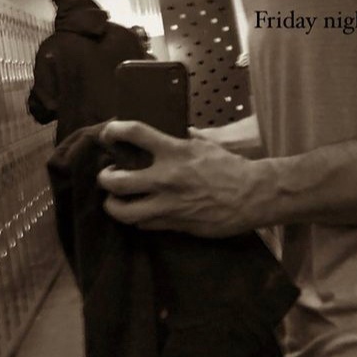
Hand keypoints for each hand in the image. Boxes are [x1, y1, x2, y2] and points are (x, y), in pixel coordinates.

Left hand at [97, 121, 261, 237]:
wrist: (252, 196)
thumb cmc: (231, 167)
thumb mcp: (207, 145)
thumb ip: (184, 139)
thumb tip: (172, 132)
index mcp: (175, 152)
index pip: (135, 134)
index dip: (114, 131)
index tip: (108, 134)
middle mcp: (166, 178)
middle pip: (116, 181)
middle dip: (105, 178)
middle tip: (108, 176)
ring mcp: (168, 204)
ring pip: (123, 211)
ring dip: (113, 205)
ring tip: (115, 201)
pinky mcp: (174, 224)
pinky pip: (144, 225)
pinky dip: (138, 219)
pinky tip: (142, 213)